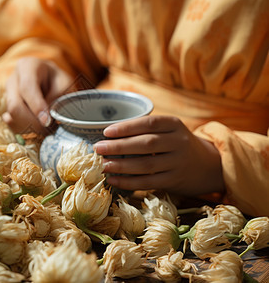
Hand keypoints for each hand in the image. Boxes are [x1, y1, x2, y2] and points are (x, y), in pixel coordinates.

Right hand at [2, 57, 72, 133]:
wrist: (49, 80)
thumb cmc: (57, 80)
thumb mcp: (64, 84)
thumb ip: (56, 98)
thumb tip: (45, 117)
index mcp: (27, 67)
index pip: (27, 87)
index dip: (36, 106)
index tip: (47, 121)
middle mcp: (13, 79)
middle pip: (15, 105)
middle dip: (32, 121)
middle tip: (49, 129)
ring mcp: (7, 94)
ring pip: (12, 117)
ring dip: (30, 127)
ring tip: (46, 127)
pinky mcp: (6, 108)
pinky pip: (11, 124)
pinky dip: (24, 130)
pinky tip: (36, 127)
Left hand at [93, 115, 224, 195]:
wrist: (208, 165)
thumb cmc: (176, 144)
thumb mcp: (169, 130)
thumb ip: (145, 130)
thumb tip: (108, 136)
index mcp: (175, 124)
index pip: (149, 123)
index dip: (127, 127)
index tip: (107, 131)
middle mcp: (179, 142)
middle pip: (146, 144)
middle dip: (118, 147)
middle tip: (98, 148)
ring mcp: (178, 163)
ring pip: (146, 165)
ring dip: (121, 166)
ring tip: (103, 165)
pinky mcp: (174, 180)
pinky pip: (148, 182)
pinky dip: (128, 182)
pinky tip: (113, 179)